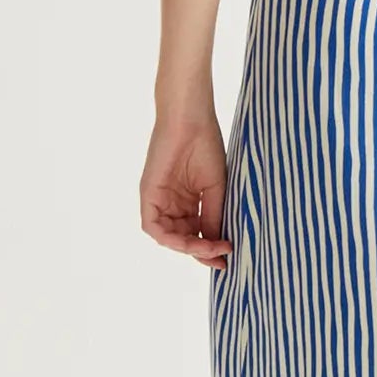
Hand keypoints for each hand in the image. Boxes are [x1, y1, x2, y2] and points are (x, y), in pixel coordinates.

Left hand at [140, 109, 231, 267]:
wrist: (191, 121)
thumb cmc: (205, 146)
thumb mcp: (214, 188)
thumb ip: (212, 216)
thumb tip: (216, 243)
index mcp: (188, 202)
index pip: (195, 234)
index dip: (210, 248)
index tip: (228, 256)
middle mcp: (172, 204)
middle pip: (182, 239)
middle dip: (200, 252)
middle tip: (220, 256)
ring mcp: (159, 200)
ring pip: (167, 237)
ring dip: (187, 248)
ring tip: (209, 247)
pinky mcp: (149, 194)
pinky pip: (152, 226)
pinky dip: (168, 238)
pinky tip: (188, 241)